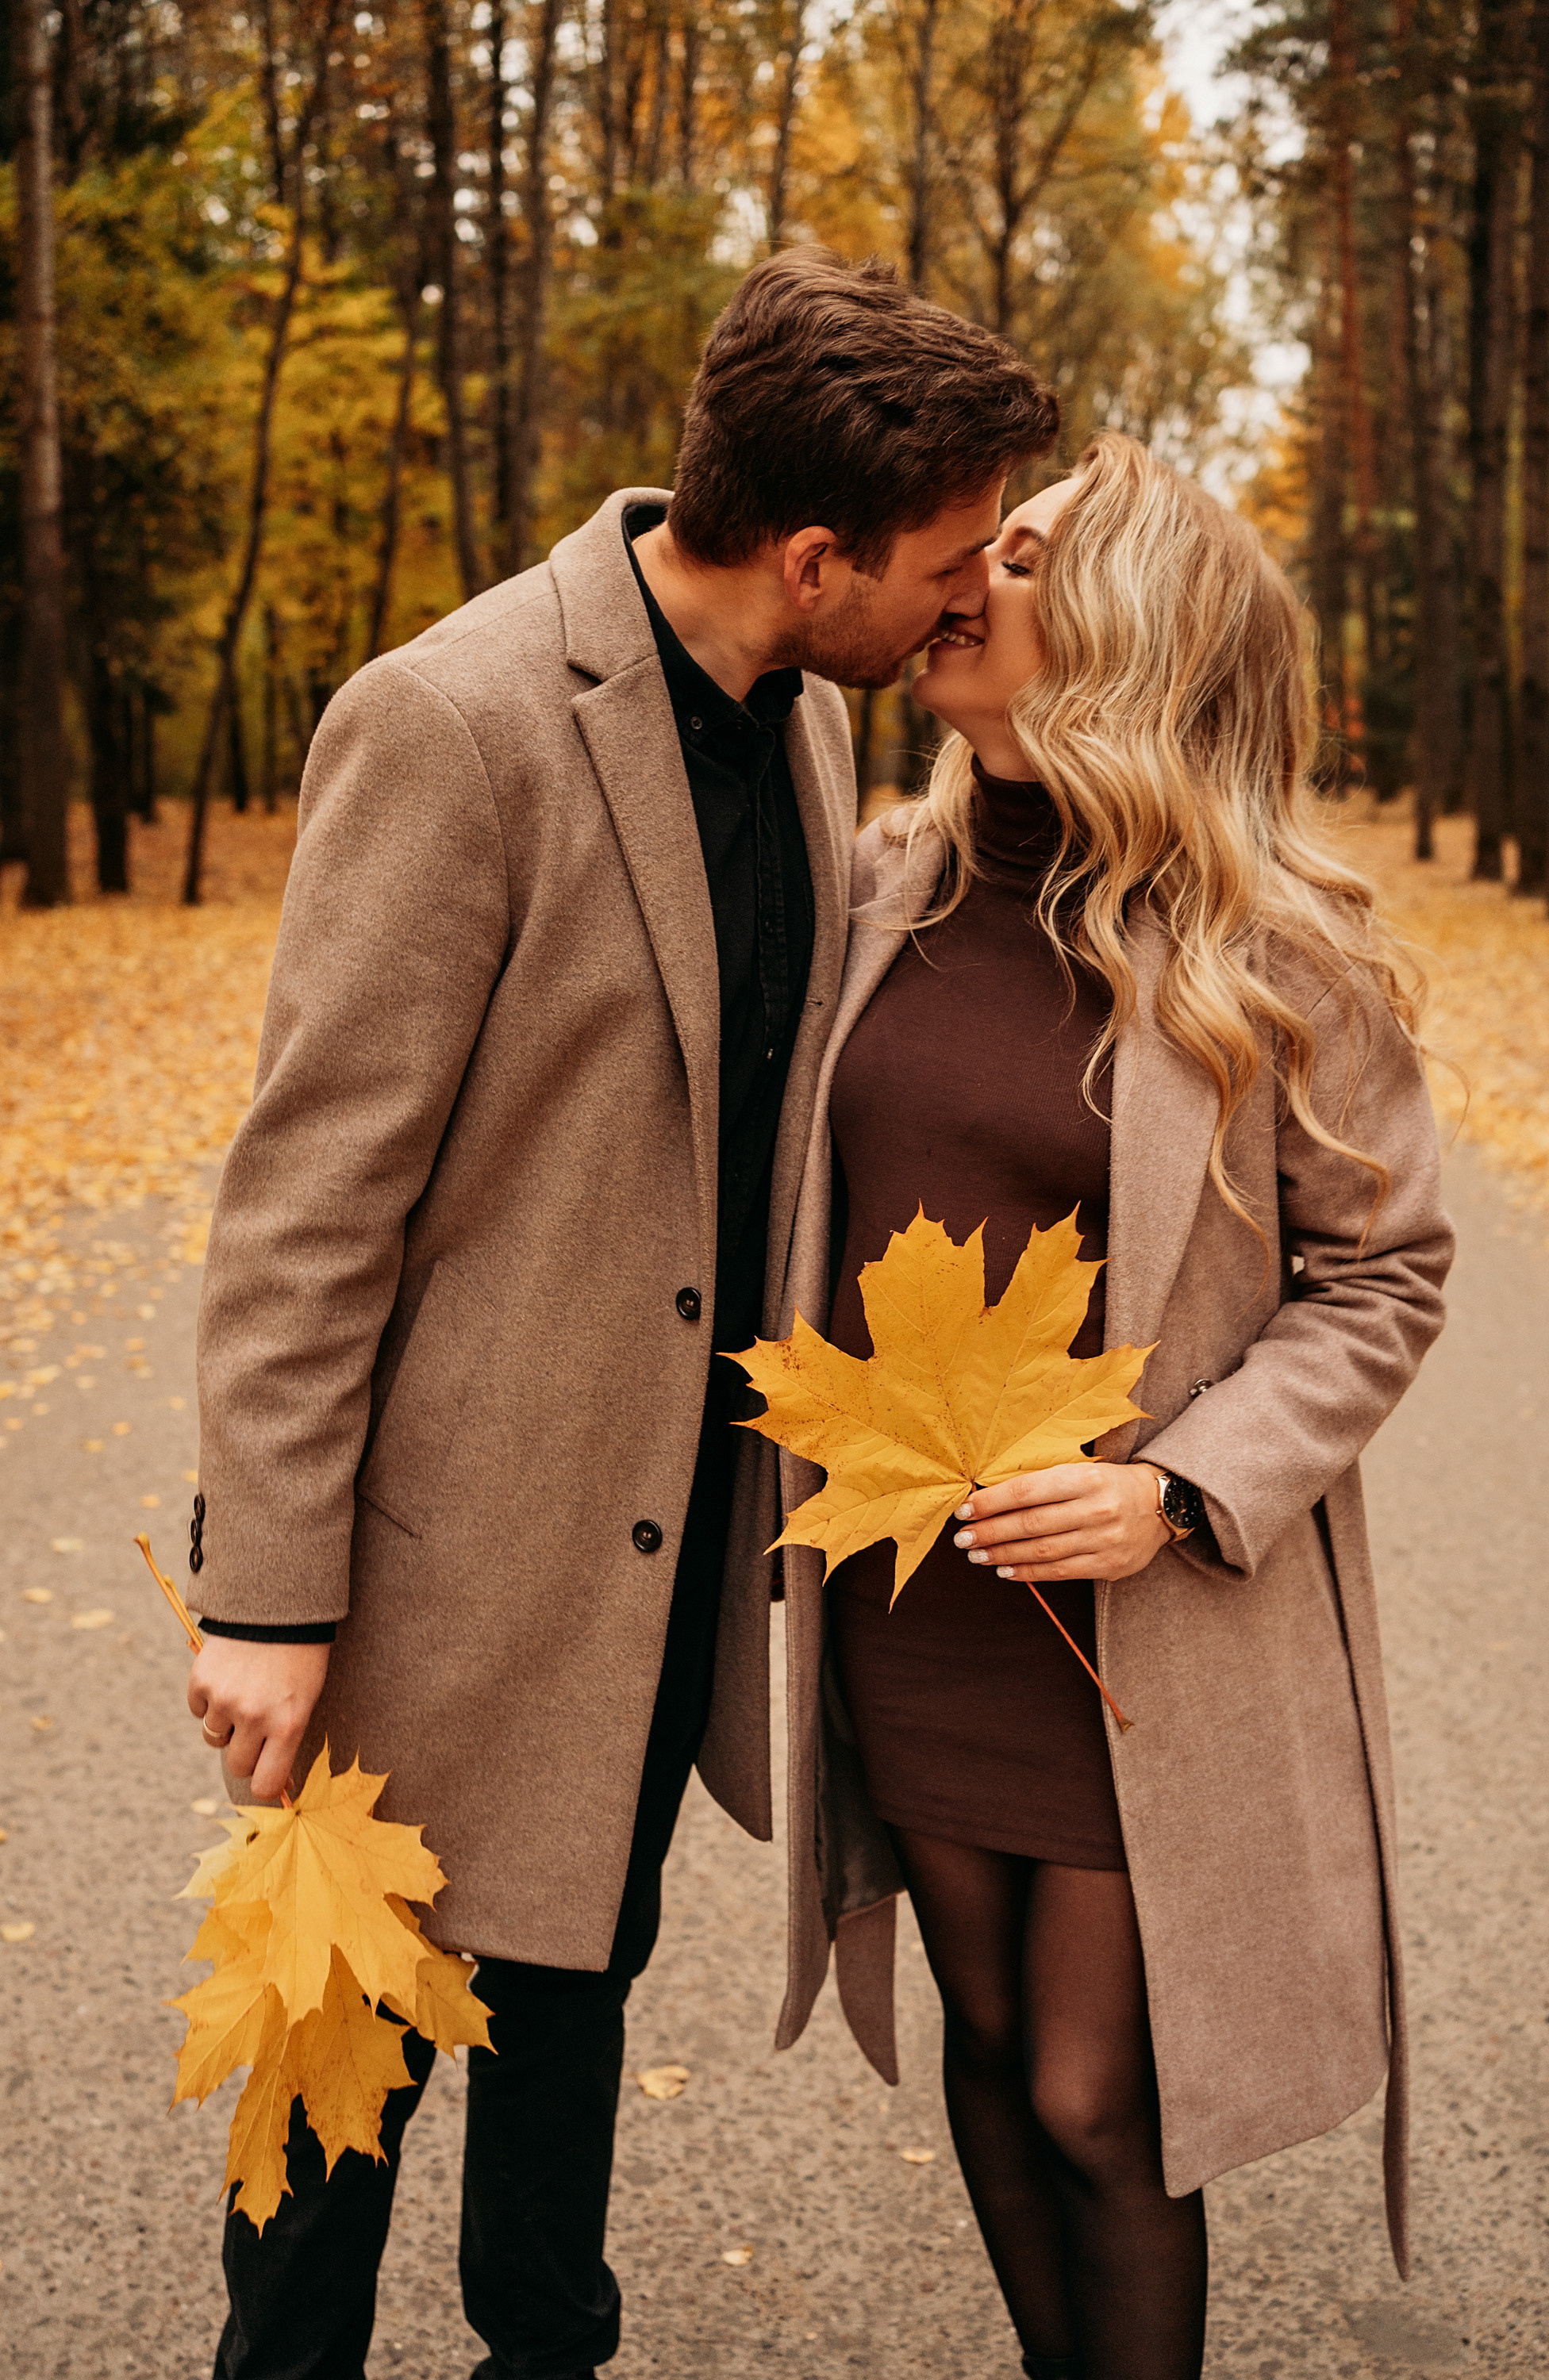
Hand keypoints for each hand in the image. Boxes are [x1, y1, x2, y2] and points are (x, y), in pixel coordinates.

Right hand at [187, 1638, 330, 1801]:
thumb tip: (276, 1784)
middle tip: (257, 1725)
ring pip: (214, 1737)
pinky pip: (198, 1710)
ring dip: (225, 1723)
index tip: (265, 1777)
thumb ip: (287, 1738)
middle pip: (236, 1766)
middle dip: (245, 1752)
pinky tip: (228, 1675)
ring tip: (244, 1691)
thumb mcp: (306, 1699)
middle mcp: (254, 1717)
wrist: (277, 1605)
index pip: (265, 1784)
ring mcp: (224, 1700)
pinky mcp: (201, 1681)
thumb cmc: (300, 1656)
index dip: (264, 1785)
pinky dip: (208, 1699)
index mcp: (288, 1725)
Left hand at [953, 1462, 1172, 1583]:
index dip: (992, 1502)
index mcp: (1086, 1478)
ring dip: (1004, 1555)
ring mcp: (1105, 1540)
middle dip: (991, 1532)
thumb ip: (1043, 1482)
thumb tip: (991, 1497)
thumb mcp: (1082, 1469)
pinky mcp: (1110, 1565)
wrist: (1160, 1505)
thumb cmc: (1108, 1483)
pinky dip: (1029, 1572)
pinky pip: (1061, 1572)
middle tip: (963, 1539)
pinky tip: (1006, 1570)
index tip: (965, 1510)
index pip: (1027, 1490)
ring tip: (978, 1555)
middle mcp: (1096, 1509)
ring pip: (1043, 1551)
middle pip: (1031, 1524)